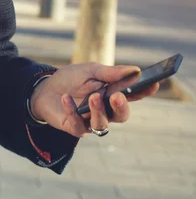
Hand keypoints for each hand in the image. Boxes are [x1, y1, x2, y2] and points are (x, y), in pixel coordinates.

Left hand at [30, 62, 158, 137]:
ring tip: (93, 96)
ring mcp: (91, 121)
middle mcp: (105, 111)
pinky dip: (72, 110)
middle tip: (118, 96)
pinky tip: (66, 98)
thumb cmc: (71, 79)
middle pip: (121, 115)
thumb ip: (110, 73)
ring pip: (103, 124)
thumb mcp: (90, 70)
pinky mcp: (75, 128)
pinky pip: (78, 125)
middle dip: (122, 107)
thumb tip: (135, 70)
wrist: (44, 89)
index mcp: (113, 94)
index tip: (153, 83)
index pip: (132, 95)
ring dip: (99, 111)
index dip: (144, 91)